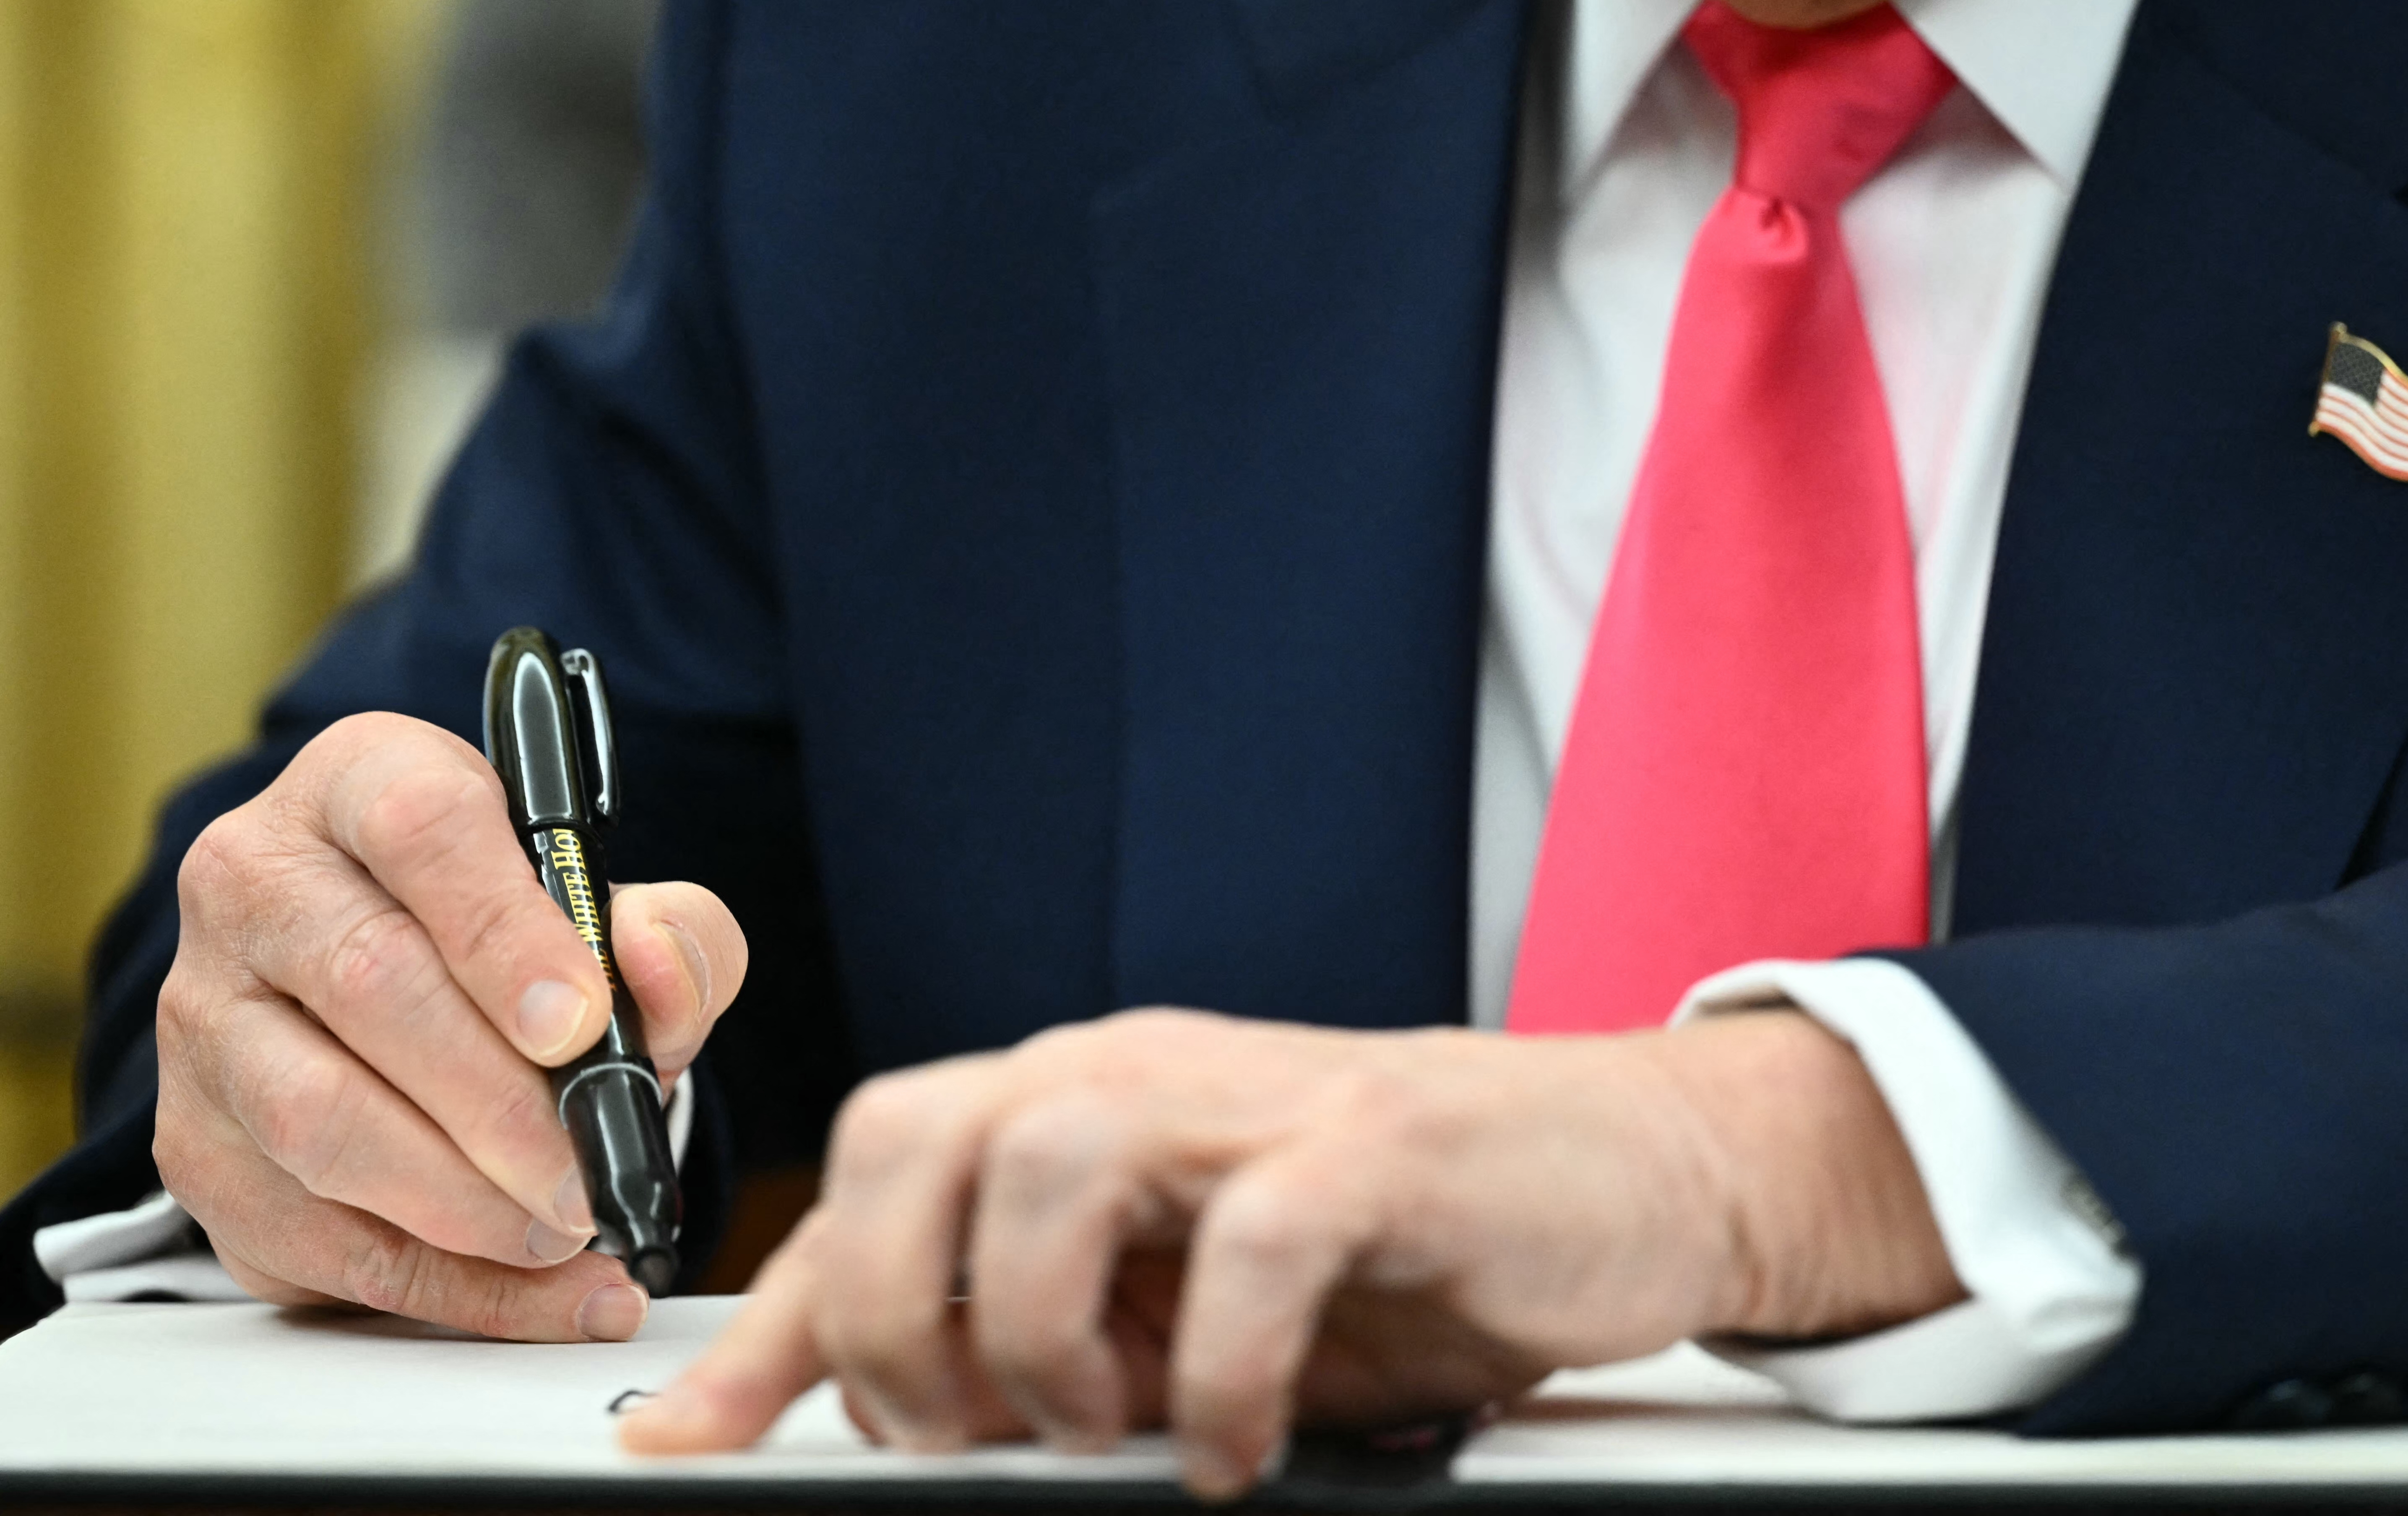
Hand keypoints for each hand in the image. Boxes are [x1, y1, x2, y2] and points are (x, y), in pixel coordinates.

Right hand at [153, 712, 746, 1339]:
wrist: (401, 982)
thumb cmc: (515, 935)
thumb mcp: (612, 904)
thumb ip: (668, 932)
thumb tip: (654, 968)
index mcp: (360, 783)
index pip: (421, 829)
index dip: (505, 932)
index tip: (578, 1023)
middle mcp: (257, 883)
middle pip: (371, 985)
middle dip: (500, 1103)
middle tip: (589, 1172)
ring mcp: (208, 1017)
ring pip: (321, 1121)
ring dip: (463, 1200)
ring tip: (567, 1230)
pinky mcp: (198, 1143)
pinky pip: (312, 1233)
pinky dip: (442, 1282)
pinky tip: (540, 1289)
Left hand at [620, 1007, 1959, 1494]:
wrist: (1609, 1169)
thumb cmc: (1392, 1240)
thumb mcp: (1184, 1303)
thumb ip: (1049, 1338)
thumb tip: (891, 1422)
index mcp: (1084, 1104)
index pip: (879, 1177)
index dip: (773, 1317)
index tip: (691, 1440)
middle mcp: (1144, 1074)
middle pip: (925, 1137)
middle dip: (896, 1313)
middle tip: (966, 1432)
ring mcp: (1260, 1099)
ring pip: (1056, 1157)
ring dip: (1041, 1330)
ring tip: (1101, 1423)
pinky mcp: (1381, 1146)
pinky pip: (1255, 1238)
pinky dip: (1219, 1365)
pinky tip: (1232, 1438)